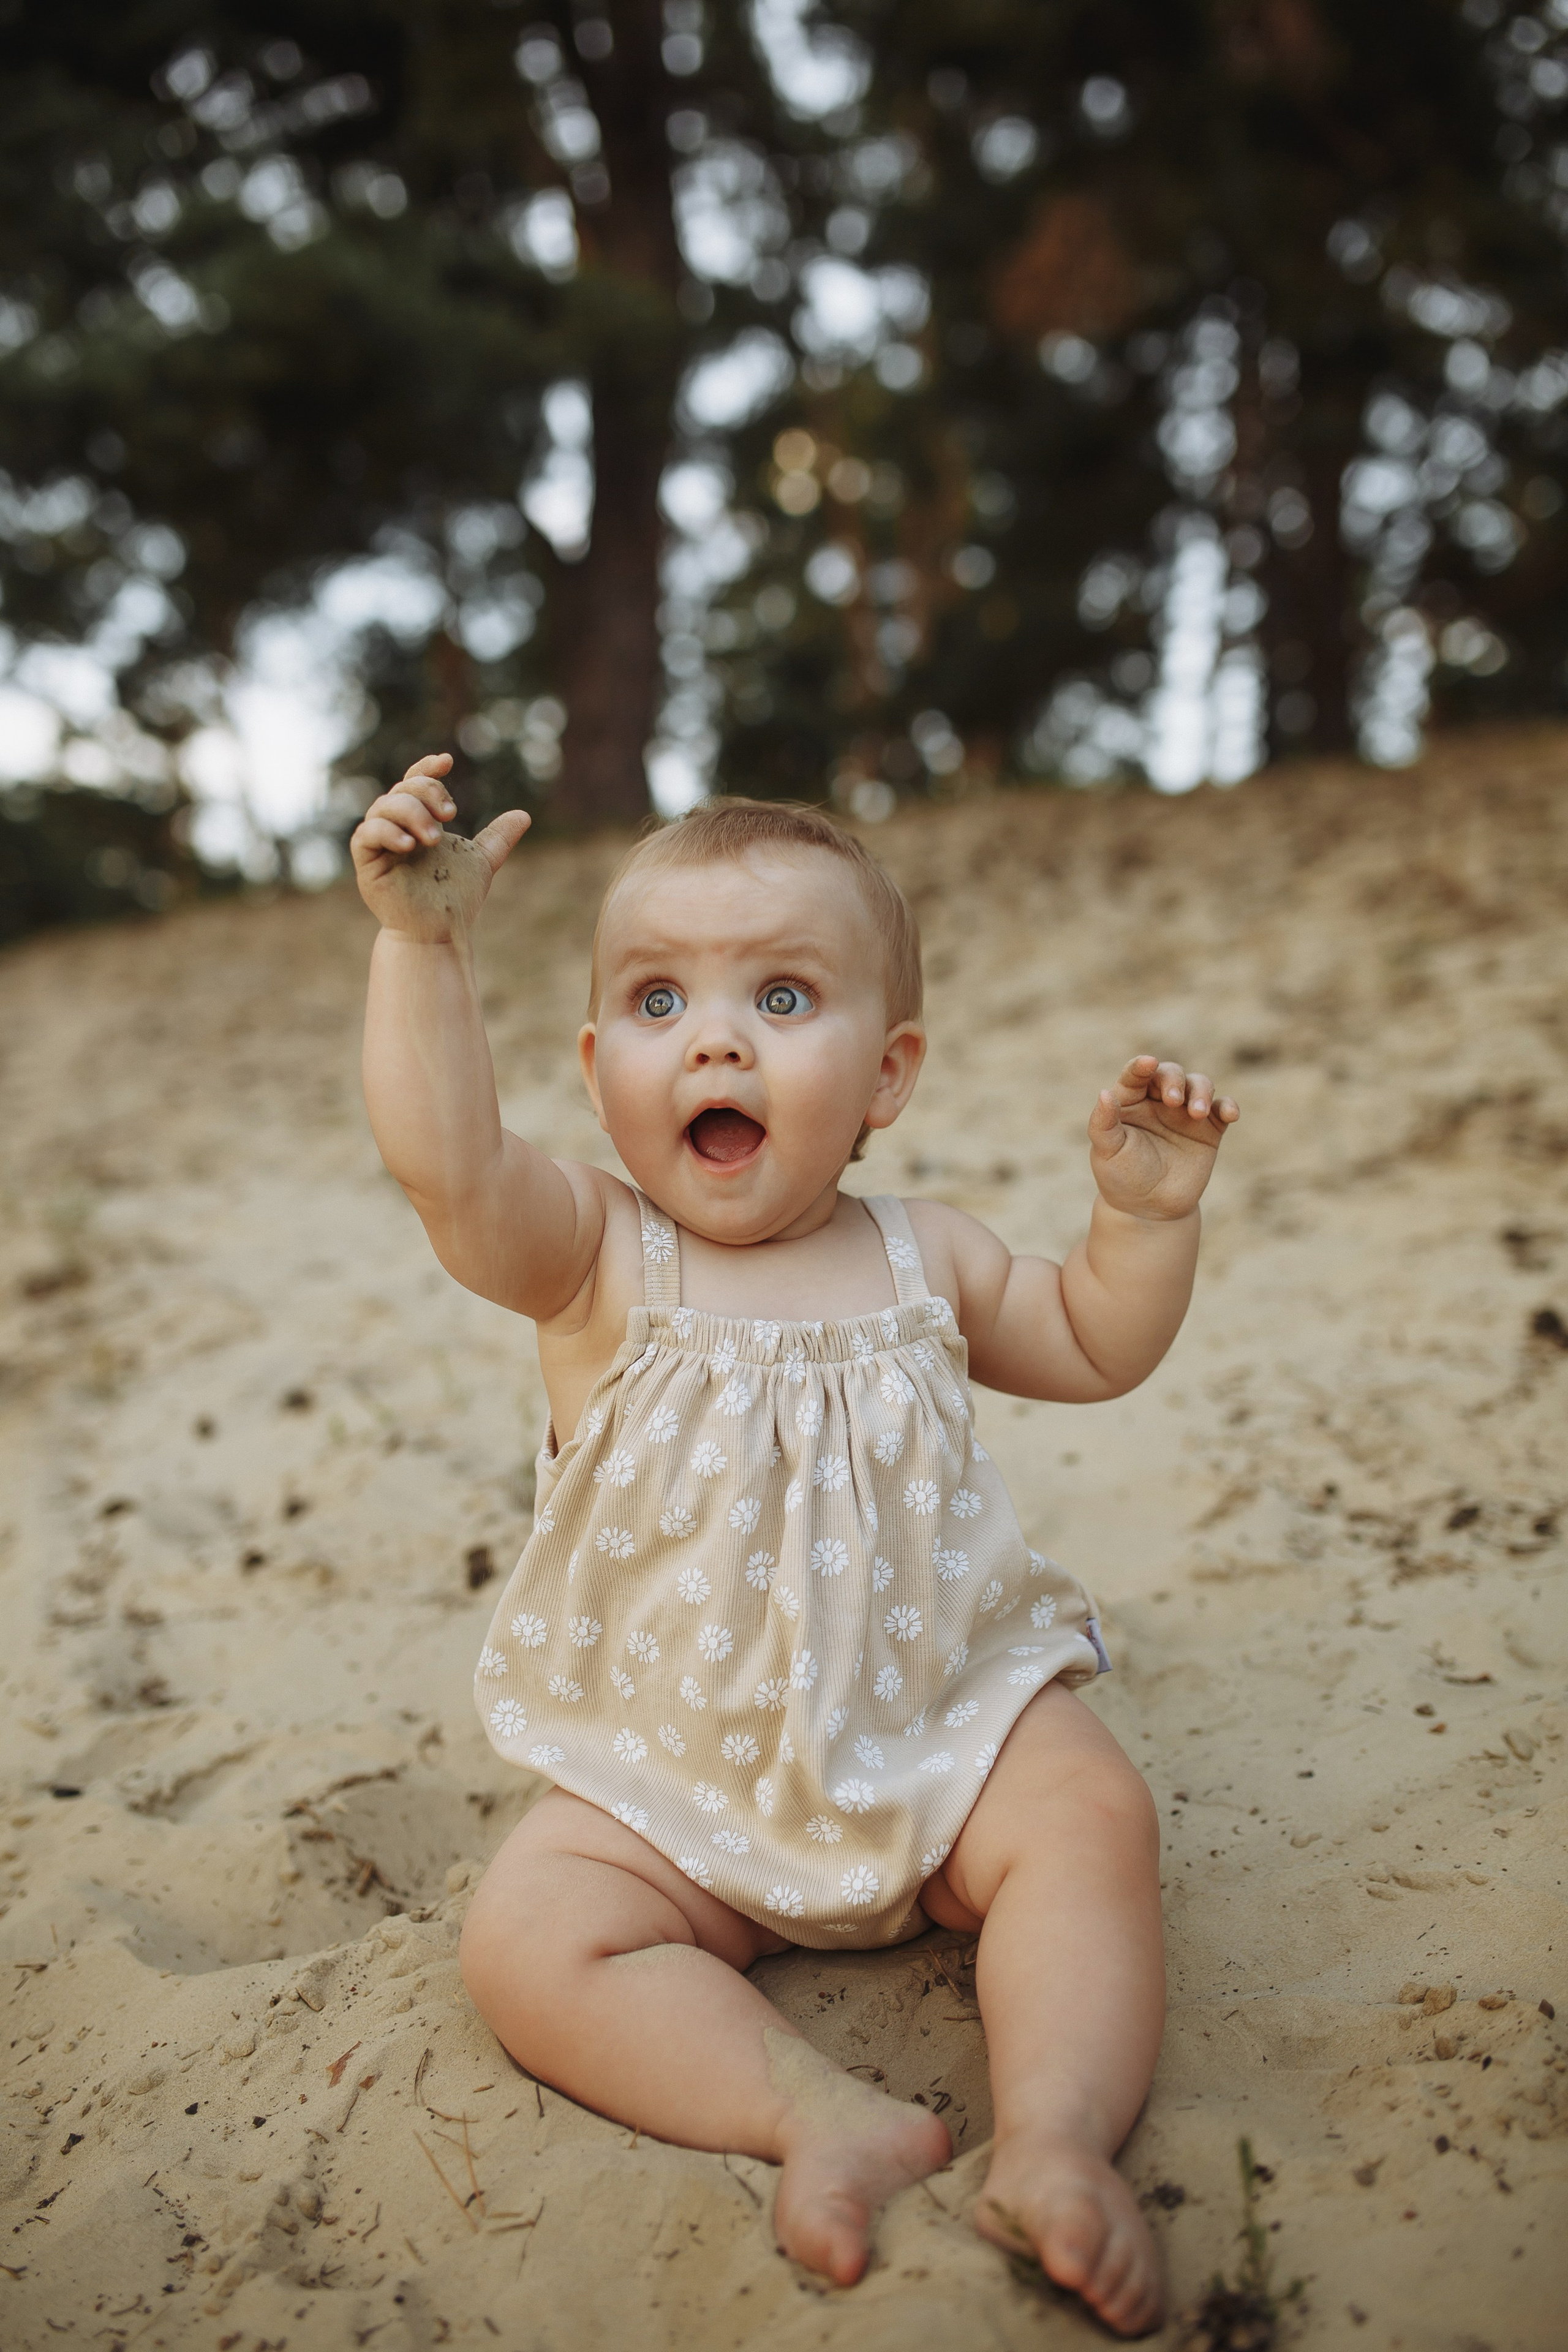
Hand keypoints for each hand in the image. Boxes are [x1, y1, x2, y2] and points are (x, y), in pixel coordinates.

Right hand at [350, 753, 530, 941]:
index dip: (427, 769)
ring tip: (433, 838)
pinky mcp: (367, 863)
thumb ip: (498, 837)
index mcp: (418, 821)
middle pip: (402, 789)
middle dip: (427, 793)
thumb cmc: (455, 898)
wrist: (440, 931)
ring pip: (383, 807)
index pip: (414, 782)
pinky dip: (387, 832)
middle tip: (450, 815)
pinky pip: (366, 835)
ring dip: (411, 813)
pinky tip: (409, 844)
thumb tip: (524, 815)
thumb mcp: (481, 860)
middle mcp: (395, 827)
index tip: (447, 762)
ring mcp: (379, 844)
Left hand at [1087, 1055, 1238, 1220]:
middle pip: (1171, 1073)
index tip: (1148, 1064)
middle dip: (1174, 1080)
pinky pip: (1222, 1108)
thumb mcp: (1107, 1151)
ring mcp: (1185, 1113)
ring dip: (1201, 1091)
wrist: (1150, 1209)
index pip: (1136, 1075)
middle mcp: (1159, 1101)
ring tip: (1197, 1113)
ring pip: (1199, 1084)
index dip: (1141, 1066)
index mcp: (1130, 1101)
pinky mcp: (1208, 1129)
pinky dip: (1228, 1106)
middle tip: (1174, 1101)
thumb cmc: (1122, 1177)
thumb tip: (1104, 1093)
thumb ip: (1103, 1123)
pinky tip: (1230, 1114)